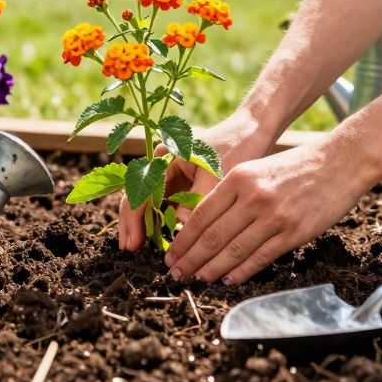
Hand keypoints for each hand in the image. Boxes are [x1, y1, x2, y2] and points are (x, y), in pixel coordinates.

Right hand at [117, 112, 272, 250]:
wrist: (253, 132)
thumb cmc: (235, 147)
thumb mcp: (216, 172)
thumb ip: (197, 198)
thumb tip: (182, 225)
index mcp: (165, 157)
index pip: (139, 191)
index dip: (134, 218)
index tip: (134, 242)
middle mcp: (163, 166)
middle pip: (138, 197)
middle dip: (132, 224)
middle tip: (129, 249)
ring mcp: (172, 177)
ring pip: (151, 205)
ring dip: (146, 226)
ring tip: (140, 249)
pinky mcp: (184, 186)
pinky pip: (167, 207)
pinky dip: (163, 223)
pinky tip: (164, 241)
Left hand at [162, 136, 378, 284]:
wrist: (338, 162)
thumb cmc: (293, 166)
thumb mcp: (255, 170)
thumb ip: (230, 194)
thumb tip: (201, 224)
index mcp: (237, 178)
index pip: (201, 215)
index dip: (182, 239)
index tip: (170, 255)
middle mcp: (252, 197)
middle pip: (213, 236)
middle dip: (190, 259)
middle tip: (176, 273)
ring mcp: (274, 216)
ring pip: (234, 251)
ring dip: (212, 270)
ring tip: (197, 279)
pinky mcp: (294, 232)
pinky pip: (261, 257)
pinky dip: (241, 272)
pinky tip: (228, 280)